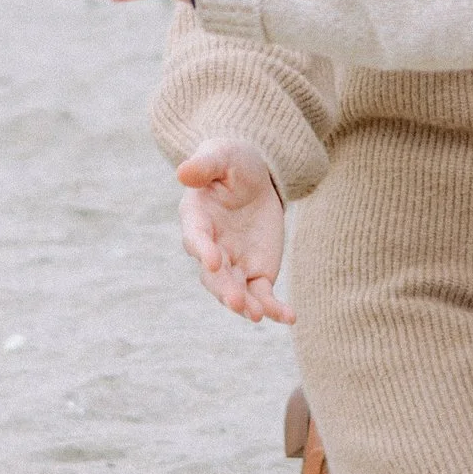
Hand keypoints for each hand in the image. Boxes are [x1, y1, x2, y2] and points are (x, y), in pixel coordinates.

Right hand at [176, 140, 292, 326]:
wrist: (255, 177)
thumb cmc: (232, 162)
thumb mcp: (223, 156)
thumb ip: (205, 165)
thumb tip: (182, 171)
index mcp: (197, 220)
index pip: (196, 239)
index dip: (203, 251)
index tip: (213, 261)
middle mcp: (211, 248)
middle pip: (214, 275)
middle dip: (224, 289)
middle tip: (236, 302)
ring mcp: (234, 264)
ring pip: (236, 290)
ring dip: (245, 305)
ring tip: (258, 316)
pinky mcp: (257, 272)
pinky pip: (263, 295)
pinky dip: (274, 308)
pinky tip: (289, 317)